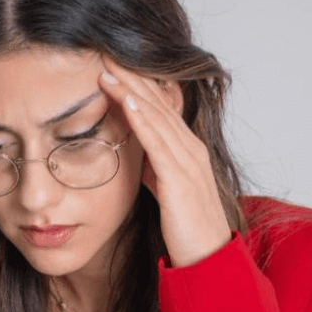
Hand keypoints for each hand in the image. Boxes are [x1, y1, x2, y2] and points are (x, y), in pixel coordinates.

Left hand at [97, 59, 232, 267]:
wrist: (207, 259)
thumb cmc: (185, 227)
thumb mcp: (164, 187)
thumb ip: (154, 164)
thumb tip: (136, 147)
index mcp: (186, 148)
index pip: (158, 107)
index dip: (134, 83)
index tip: (110, 63)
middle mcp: (190, 148)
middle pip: (157, 103)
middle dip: (130, 77)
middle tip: (104, 52)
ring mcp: (188, 161)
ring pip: (156, 116)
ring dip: (130, 90)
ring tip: (106, 69)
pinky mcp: (180, 179)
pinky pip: (158, 142)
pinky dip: (141, 119)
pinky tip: (125, 102)